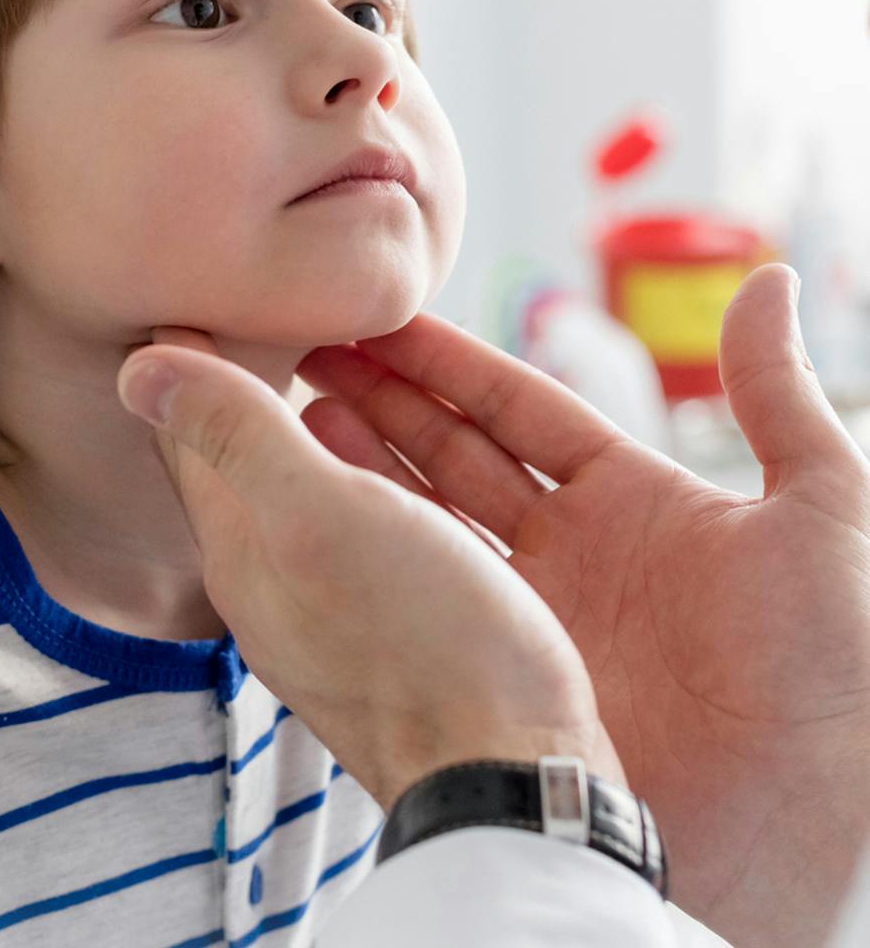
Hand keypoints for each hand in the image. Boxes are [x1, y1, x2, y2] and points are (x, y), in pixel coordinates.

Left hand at [114, 329, 626, 815]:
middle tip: (247, 314)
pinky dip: (366, 466)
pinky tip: (390, 454)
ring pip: (311, 488)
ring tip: (325, 356)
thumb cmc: (420, 638)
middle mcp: (279, 582)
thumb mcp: (317, 516)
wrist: (516, 778)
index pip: (192, 441)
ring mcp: (339, 608)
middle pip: (247, 464)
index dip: (187, 365)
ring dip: (314, 420)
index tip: (187, 297)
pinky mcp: (402, 624)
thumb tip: (136, 368)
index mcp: (244, 551)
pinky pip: (368, 517)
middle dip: (244, 390)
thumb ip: (234, 436)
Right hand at [292, 263, 869, 947]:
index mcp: (637, 502)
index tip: (385, 320)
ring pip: (425, 516)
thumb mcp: (825, 519)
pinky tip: (320, 503)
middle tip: (314, 348)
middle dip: (387, 397)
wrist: (796, 831)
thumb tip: (765, 281)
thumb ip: (779, 401)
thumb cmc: (834, 679)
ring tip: (295, 406)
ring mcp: (528, 615)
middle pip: (457, 452)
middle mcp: (570, 552)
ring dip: (364, 460)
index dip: (453, 364)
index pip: (522, 410)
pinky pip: (424, 594)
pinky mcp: (499, 672)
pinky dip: (372, 544)